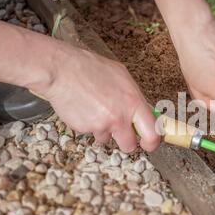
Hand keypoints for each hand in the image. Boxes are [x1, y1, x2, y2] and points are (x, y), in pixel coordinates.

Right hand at [32, 43, 159, 152]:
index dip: (152, 142)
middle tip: (123, 135)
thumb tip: (145, 111)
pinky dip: (89, 125)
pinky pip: (91, 133)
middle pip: (130, 146)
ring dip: (104, 130)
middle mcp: (120, 117)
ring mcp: (102, 125)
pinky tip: (84, 109)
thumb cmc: (91, 68)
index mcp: (133, 102)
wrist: (61, 70)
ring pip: (107, 139)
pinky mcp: (85, 129)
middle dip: (127, 143)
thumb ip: (134, 97)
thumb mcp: (122, 77)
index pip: (153, 132)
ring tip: (95, 110)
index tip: (150, 143)